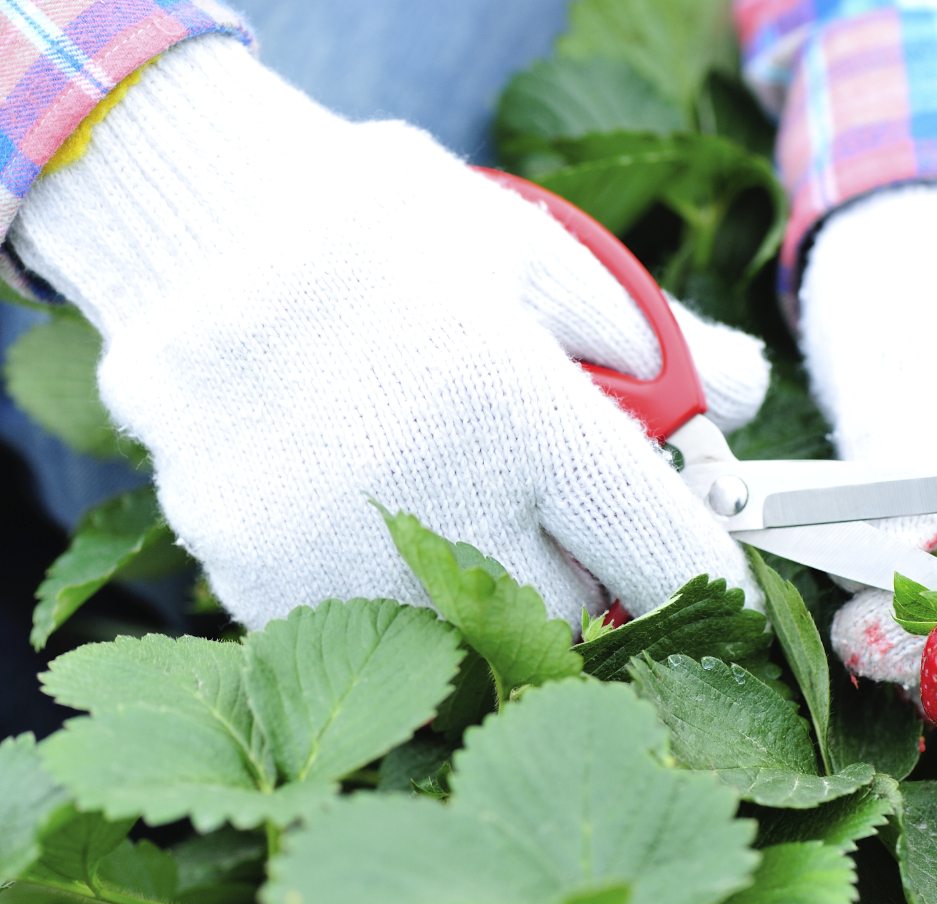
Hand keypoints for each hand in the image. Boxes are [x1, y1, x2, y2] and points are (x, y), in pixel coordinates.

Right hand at [13, 38, 768, 627]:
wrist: (183, 221)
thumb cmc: (380, 226)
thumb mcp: (534, 246)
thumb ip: (654, 337)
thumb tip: (746, 396)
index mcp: (519, 409)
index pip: (658, 554)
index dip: (708, 584)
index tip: (727, 597)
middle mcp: (433, 497)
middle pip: (570, 622)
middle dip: (592, 589)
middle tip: (572, 533)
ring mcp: (332, 554)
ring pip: (465, 641)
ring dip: (491, 600)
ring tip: (465, 511)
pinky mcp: (256, 581)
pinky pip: (367, 633)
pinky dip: (393, 600)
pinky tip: (379, 519)